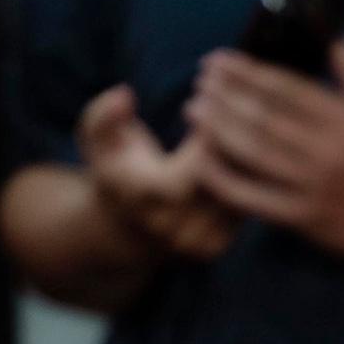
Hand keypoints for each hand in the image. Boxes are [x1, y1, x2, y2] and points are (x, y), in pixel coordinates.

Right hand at [80, 84, 234, 263]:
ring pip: (236, 198)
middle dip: (230, 146)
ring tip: (245, 124)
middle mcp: (172, 230)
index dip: (205, 141)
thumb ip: (104, 115)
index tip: (210, 103)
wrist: (124, 226)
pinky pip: (241, 209)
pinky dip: (247, 178)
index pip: (187, 175)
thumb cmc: (113, 167)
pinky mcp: (218, 246)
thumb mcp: (96, 138)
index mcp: (143, 201)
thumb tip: (125, 96)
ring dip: (245, 160)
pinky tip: (247, 148)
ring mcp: (198, 244)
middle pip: (218, 187)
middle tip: (237, 108)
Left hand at [186, 41, 343, 289]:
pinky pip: (255, 200)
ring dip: (217, 130)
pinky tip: (205, 161)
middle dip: (223, 96)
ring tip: (195, 111)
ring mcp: (314, 190)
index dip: (245, 71)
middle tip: (200, 81)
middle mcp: (327, 154)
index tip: (219, 60)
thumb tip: (321, 28)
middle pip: (261, 118)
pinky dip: (225, 180)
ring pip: (253, 155)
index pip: (283, 89)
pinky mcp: (306, 222)